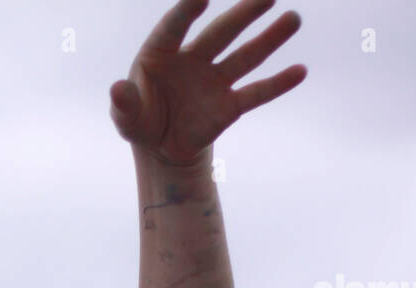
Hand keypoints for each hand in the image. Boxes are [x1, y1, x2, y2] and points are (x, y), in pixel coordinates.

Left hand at [110, 0, 305, 166]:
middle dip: (243, 15)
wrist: (162, 147)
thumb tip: (117, 90)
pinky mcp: (229, 105)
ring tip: (292, 19)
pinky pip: (255, 93)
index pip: (174, 27)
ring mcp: (214, 81)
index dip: (185, 12)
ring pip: (245, 57)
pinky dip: (277, 84)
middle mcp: (192, 60)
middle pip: (221, 33)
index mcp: (161, 54)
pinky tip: (299, 71)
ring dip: (269, 39)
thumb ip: (123, 104)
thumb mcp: (126, 118)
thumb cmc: (140, 122)